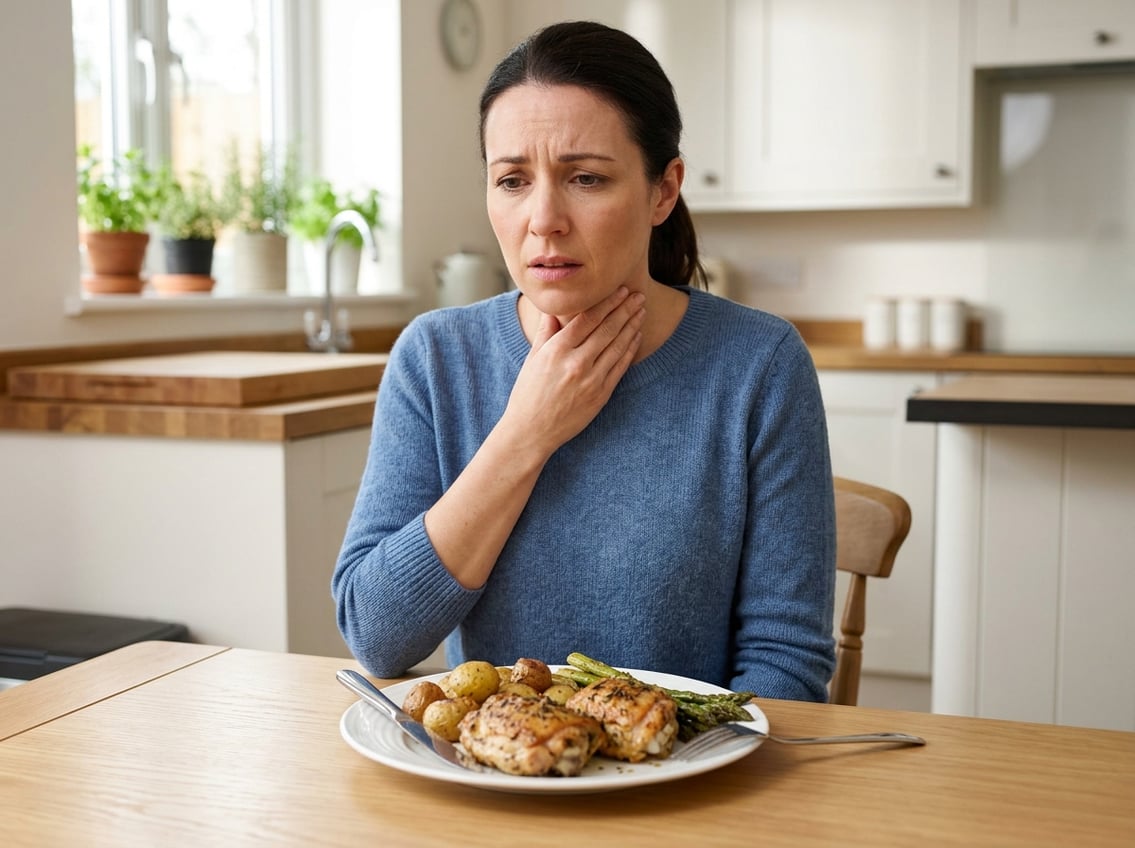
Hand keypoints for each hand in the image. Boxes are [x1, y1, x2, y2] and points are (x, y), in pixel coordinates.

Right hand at [504, 286, 645, 456]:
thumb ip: (546, 332)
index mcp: (556, 351)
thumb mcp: (532, 359)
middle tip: (638, 295)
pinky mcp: (600, 395)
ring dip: (631, 326)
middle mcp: (575, 363)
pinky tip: (636, 337)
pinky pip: (620, 367)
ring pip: (617, 346)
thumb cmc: (528, 394)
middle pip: (607, 329)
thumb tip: (552, 308)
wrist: (531, 431)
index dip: (607, 302)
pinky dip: (630, 350)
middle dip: (625, 310)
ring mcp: (590, 380)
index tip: (619, 290)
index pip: (587, 319)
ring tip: (641, 312)